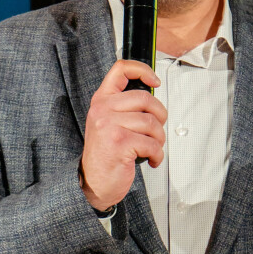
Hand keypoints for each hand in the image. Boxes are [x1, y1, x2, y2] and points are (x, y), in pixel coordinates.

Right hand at [79, 58, 166, 211]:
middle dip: (160, 116)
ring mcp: (110, 126)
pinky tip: (151, 159)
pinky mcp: (120, 143)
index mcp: (101, 101)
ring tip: (152, 148)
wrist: (92, 183)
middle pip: (145, 99)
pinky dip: (157, 154)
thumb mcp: (108, 124)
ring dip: (159, 139)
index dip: (142, 70)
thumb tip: (152, 98)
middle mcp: (103, 110)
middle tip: (157, 129)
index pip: (120, 70)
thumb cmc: (105, 155)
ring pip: (152, 123)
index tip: (155, 82)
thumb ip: (124, 107)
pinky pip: (152, 144)